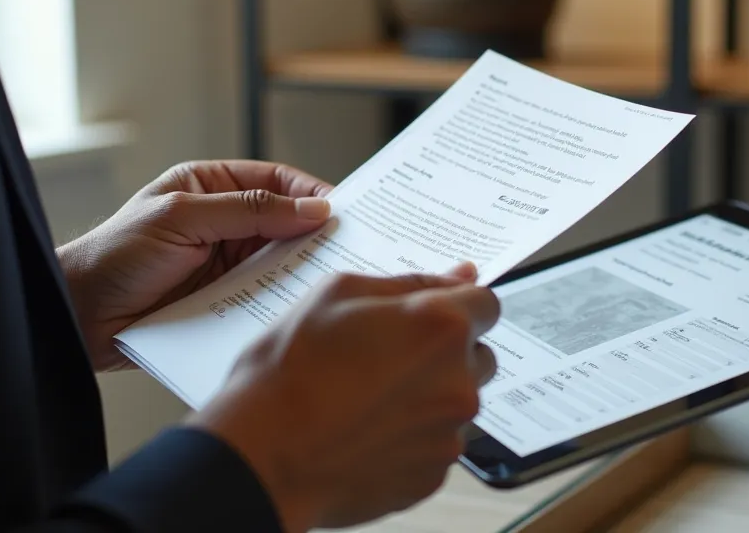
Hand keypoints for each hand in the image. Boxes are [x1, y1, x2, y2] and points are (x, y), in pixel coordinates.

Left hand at [56, 160, 333, 370]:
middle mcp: (222, 223)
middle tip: (351, 248)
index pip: (274, 182)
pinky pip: (263, 297)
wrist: (77, 318)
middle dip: (314, 234)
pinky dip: (282, 301)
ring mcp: (224, 264)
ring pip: (279, 262)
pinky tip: (299, 306)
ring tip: (332, 279)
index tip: (343, 211)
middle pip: (284, 223)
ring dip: (302, 270)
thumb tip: (313, 208)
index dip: (310, 193)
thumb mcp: (182, 219)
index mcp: (210, 187)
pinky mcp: (223, 301)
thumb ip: (248, 211)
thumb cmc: (115, 256)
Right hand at [190, 267, 499, 531]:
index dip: (456, 307)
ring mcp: (449, 432)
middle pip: (478, 355)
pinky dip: (414, 436)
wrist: (262, 454)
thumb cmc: (289, 372)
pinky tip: (369, 431)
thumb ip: (411, 283)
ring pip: (458, 402)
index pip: (487, 304)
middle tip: (386, 359)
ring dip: (429, 396)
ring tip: (369, 398)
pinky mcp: (434, 474)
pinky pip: (438, 444)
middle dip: (444, 353)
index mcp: (441, 326)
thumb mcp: (338, 294)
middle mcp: (459, 380)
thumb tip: (461, 275)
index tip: (426, 319)